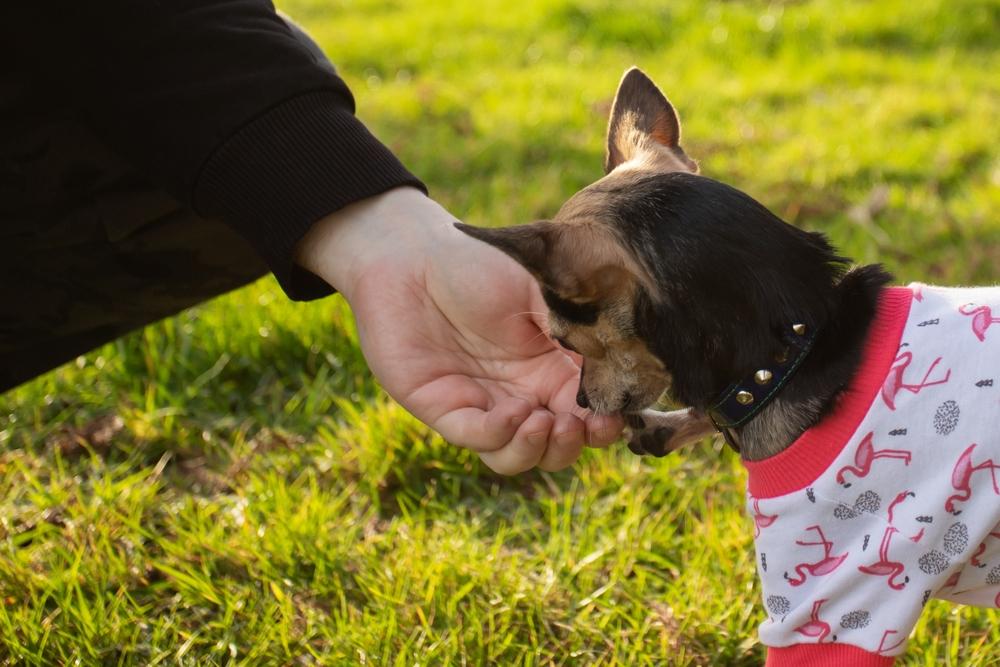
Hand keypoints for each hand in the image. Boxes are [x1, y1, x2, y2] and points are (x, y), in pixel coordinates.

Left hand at [297, 187, 622, 472]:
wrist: (412, 253)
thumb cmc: (480, 263)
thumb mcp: (543, 288)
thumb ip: (580, 323)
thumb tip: (625, 357)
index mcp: (552, 366)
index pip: (590, 409)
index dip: (609, 421)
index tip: (621, 416)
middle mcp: (522, 393)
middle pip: (560, 444)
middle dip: (578, 443)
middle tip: (583, 425)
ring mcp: (484, 403)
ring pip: (519, 455)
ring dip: (541, 451)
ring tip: (548, 425)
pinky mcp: (444, 408)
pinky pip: (479, 439)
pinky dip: (502, 435)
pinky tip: (514, 412)